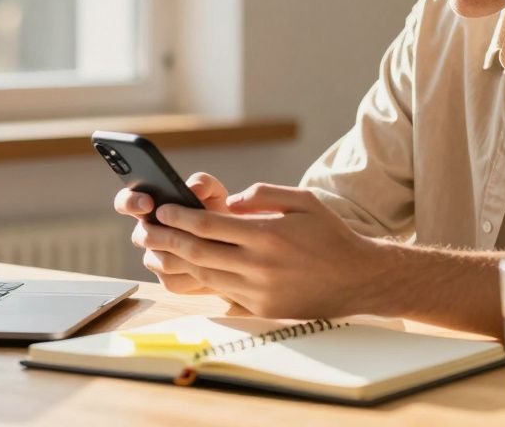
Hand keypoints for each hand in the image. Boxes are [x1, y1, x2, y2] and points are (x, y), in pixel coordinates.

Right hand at [115, 172, 229, 294]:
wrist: (236, 248)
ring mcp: (157, 258)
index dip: (130, 202)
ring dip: (177, 253)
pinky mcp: (169, 281)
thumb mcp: (215, 193)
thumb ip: (203, 183)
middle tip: (172, 230)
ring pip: (154, 259)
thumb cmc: (218, 214)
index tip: (148, 202)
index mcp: (152, 208)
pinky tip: (208, 266)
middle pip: (138, 235)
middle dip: (152, 232)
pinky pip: (171, 280)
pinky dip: (190, 273)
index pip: (126, 202)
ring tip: (200, 246)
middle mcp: (150, 233)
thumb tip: (193, 187)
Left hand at [137, 183, 386, 318]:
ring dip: (176, 262)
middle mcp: (260, 265)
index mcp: (268, 234)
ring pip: (205, 275)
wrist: (358, 279)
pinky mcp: (261, 310)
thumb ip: (264, 195)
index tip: (163, 210)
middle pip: (198, 252)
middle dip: (167, 239)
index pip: (210, 225)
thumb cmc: (330, 235)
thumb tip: (231, 201)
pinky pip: (222, 294)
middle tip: (145, 230)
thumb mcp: (304, 201)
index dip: (180, 217)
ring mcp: (259, 292)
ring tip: (156, 250)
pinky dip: (200, 282)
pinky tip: (186, 271)